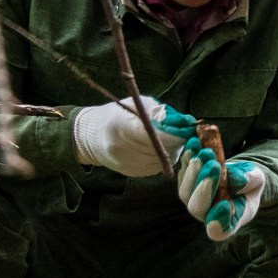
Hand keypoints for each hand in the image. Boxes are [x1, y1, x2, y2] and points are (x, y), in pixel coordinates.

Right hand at [73, 96, 193, 175]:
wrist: (91, 138)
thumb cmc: (116, 115)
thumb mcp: (134, 104)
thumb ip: (159, 112)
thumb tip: (186, 121)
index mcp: (121, 127)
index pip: (156, 134)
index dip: (174, 131)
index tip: (185, 126)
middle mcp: (123, 149)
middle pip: (163, 148)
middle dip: (177, 140)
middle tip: (183, 131)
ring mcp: (128, 164)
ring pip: (164, 159)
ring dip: (172, 149)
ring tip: (169, 137)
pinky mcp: (134, 173)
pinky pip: (158, 165)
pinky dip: (163, 156)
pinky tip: (158, 147)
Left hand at [177, 139, 266, 241]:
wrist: (239, 176)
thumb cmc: (250, 183)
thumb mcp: (257, 180)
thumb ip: (249, 181)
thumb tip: (234, 179)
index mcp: (228, 221)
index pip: (219, 230)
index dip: (219, 220)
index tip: (225, 204)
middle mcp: (207, 214)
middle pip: (197, 208)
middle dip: (204, 186)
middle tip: (214, 166)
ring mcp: (193, 200)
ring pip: (185, 192)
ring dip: (194, 171)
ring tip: (206, 153)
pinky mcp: (186, 184)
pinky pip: (182, 175)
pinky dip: (188, 159)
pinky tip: (194, 144)